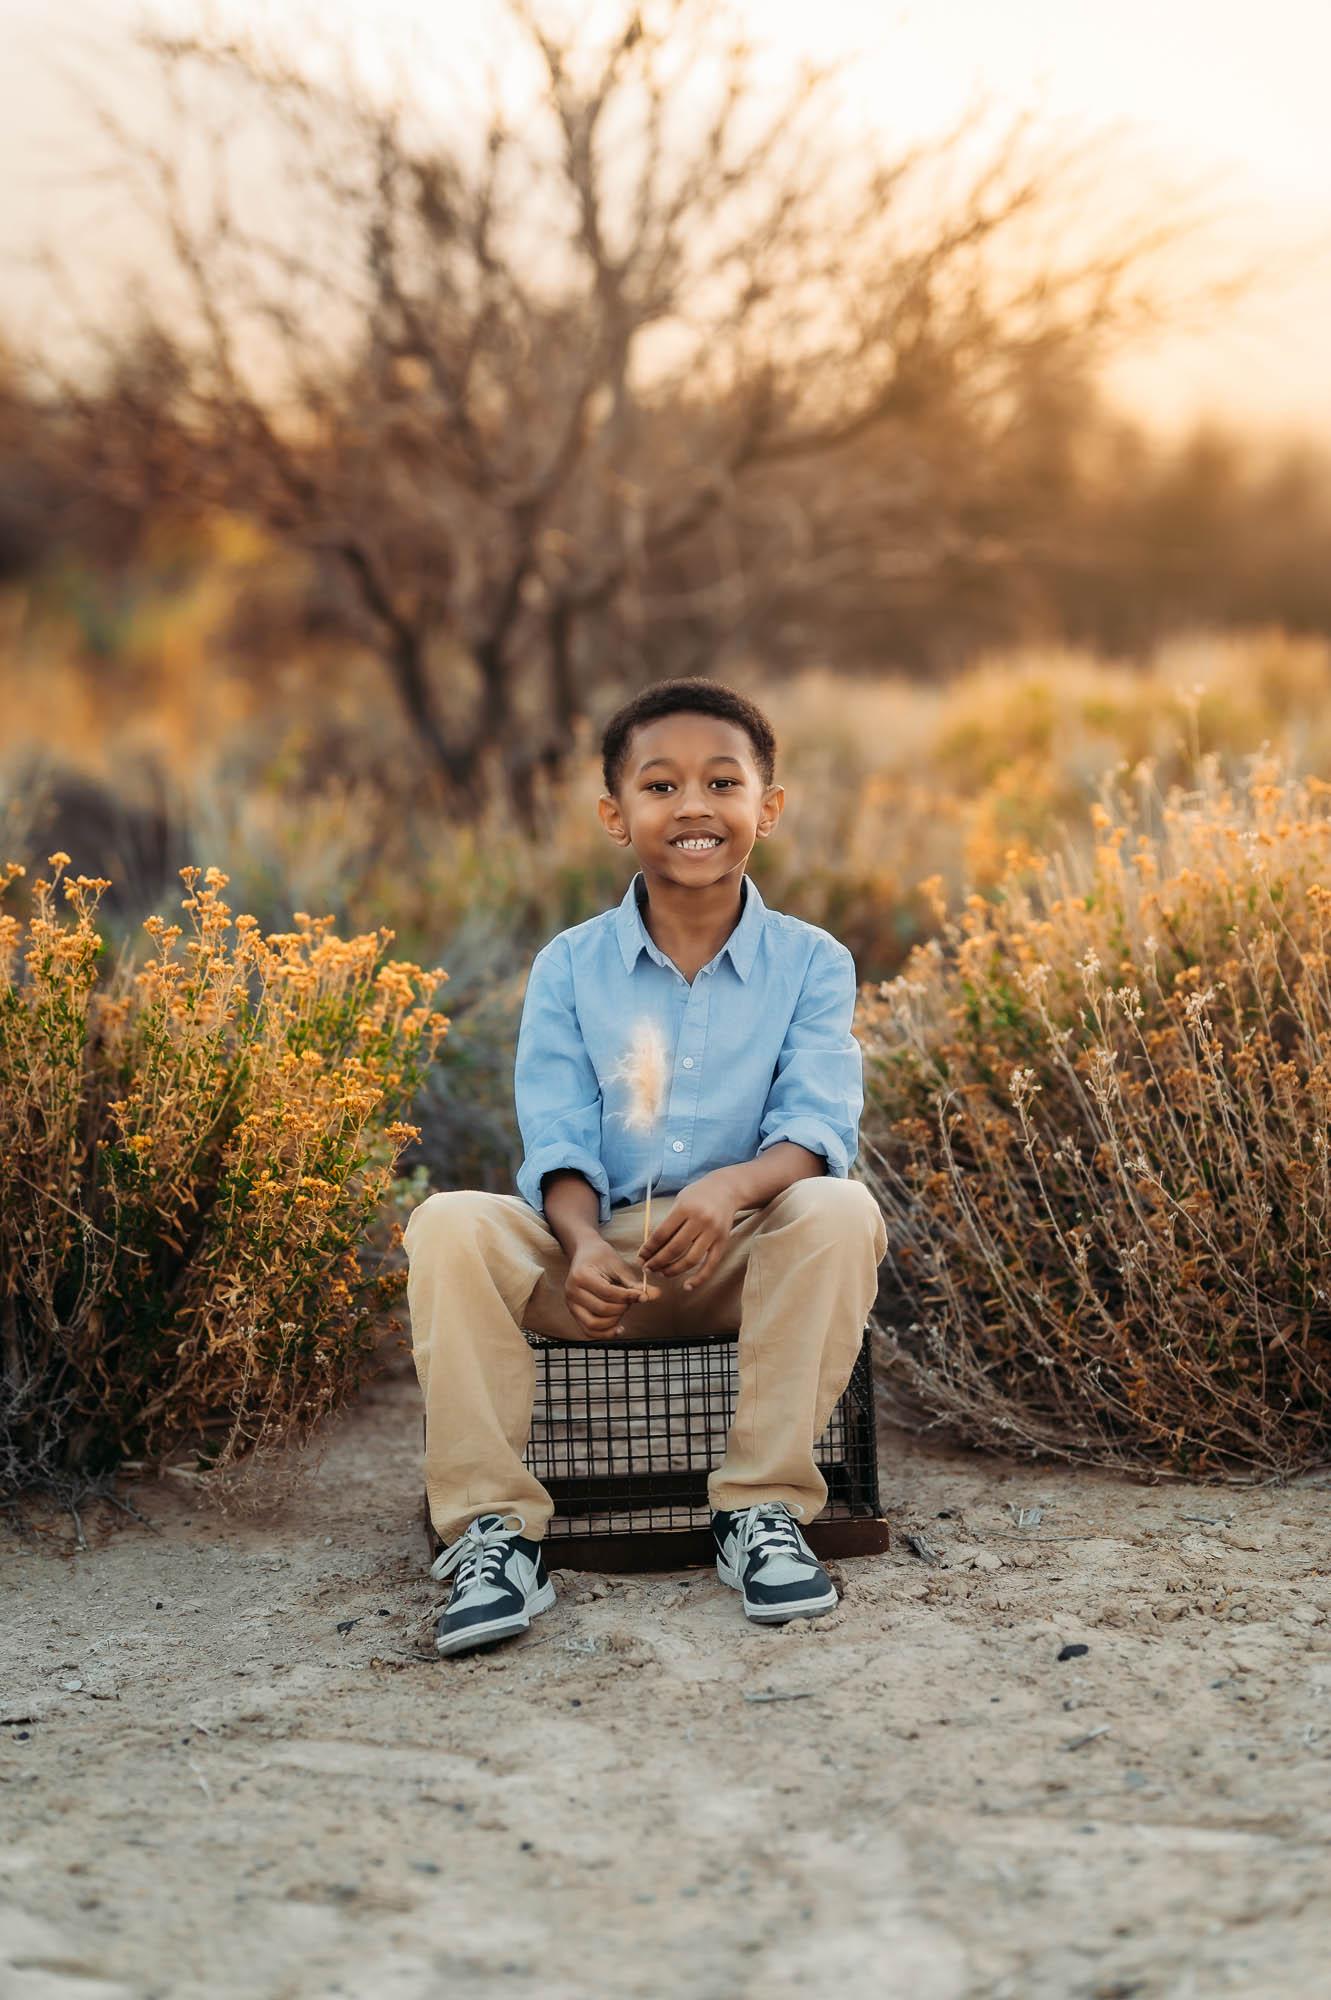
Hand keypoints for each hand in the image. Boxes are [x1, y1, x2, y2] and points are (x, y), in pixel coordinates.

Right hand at [565, 1236, 659, 1337]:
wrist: (585, 1254)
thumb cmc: (603, 1258)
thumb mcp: (619, 1267)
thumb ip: (635, 1284)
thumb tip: (656, 1295)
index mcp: (581, 1275)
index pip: (608, 1293)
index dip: (628, 1297)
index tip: (643, 1296)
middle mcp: (572, 1292)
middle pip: (602, 1310)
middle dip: (622, 1308)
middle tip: (631, 1299)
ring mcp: (571, 1304)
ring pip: (594, 1324)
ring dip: (614, 1321)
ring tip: (623, 1308)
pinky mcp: (574, 1313)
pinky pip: (589, 1331)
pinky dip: (605, 1333)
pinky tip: (619, 1327)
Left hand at [639, 1171, 740, 1289]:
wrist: (727, 1189)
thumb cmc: (697, 1195)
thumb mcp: (679, 1201)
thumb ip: (667, 1223)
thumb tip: (650, 1248)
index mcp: (685, 1208)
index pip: (661, 1234)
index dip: (648, 1249)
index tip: (641, 1257)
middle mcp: (700, 1220)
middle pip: (674, 1249)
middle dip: (657, 1262)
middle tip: (647, 1269)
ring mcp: (713, 1233)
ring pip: (690, 1260)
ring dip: (673, 1271)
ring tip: (661, 1274)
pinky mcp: (723, 1242)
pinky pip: (710, 1265)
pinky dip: (698, 1279)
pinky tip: (686, 1286)